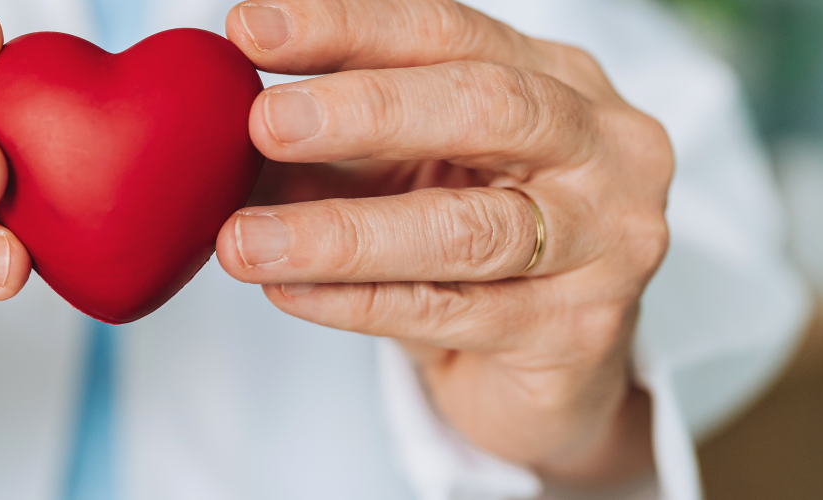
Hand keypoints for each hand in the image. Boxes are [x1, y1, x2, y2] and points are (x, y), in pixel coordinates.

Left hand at [216, 0, 670, 485]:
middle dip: (367, 110)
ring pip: (467, 230)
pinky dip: (356, 302)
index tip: (251, 30)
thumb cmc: (473, 250)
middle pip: (487, 106)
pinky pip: (450, 313)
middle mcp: (602, 148)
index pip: (447, 30)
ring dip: (341, 234)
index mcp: (557, 80)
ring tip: (245, 240)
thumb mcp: (404, 172)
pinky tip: (291, 292)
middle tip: (266, 123)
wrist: (545, 375)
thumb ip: (333, 138)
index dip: (348, 27)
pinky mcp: (574, 336)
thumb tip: (218, 114)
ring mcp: (604, 244)